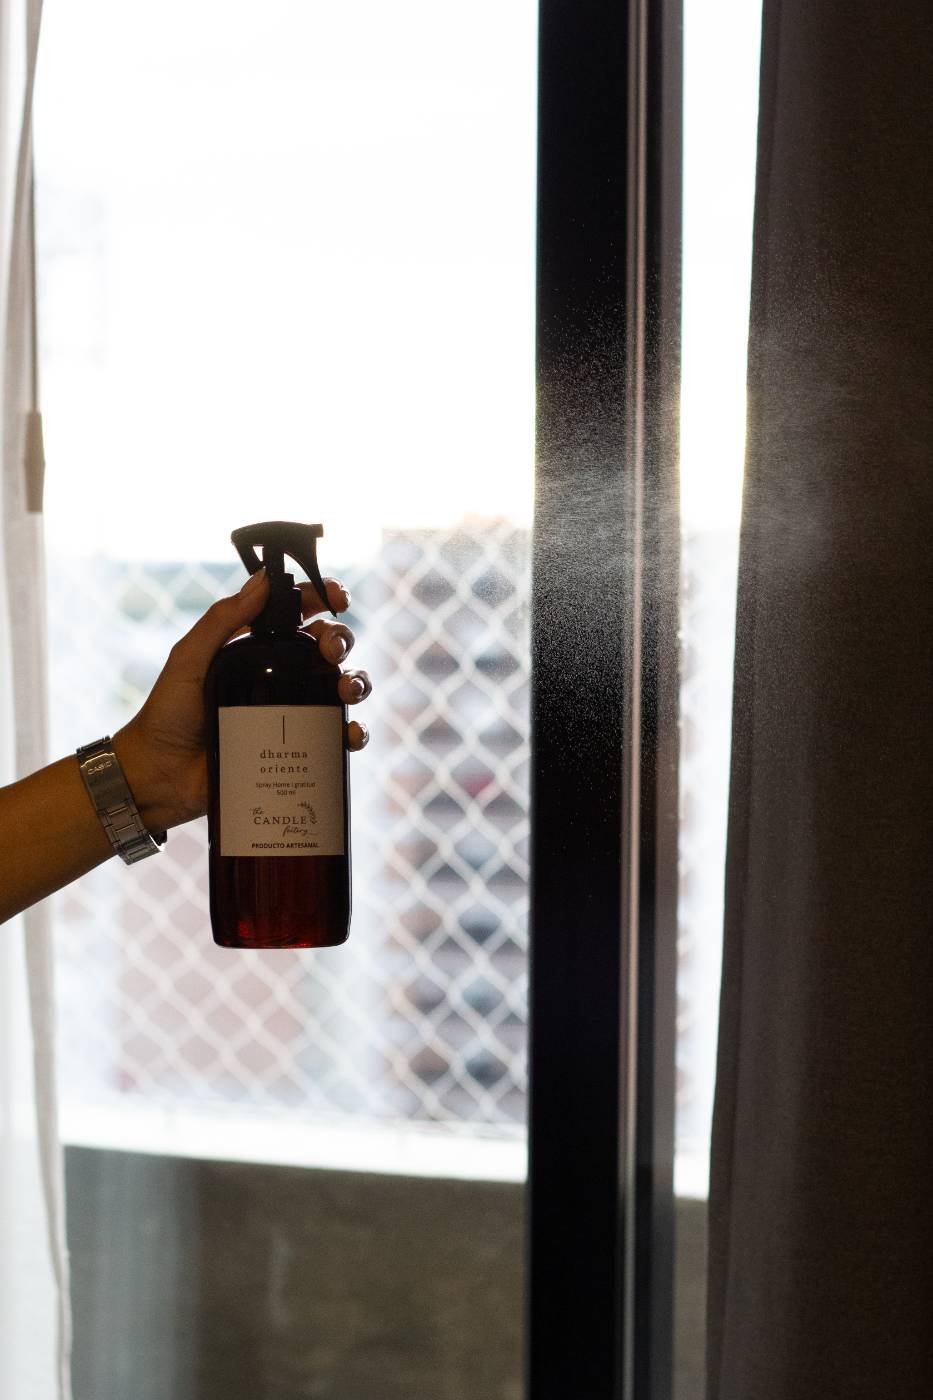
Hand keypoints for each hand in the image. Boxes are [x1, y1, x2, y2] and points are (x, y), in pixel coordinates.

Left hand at [112, 569, 370, 832]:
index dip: (322, 598)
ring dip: (358, 683)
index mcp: (255, 646)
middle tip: (332, 652)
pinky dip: (355, 732)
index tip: (338, 597)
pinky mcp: (297, 748)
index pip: (297, 613)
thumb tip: (263, 579)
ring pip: (341, 688)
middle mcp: (280, 675)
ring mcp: (291, 712)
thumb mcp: (189, 659)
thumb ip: (222, 620)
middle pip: (328, 648)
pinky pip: (337, 737)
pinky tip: (350, 733)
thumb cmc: (167, 714)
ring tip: (347, 692)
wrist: (160, 776)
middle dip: (342, 641)